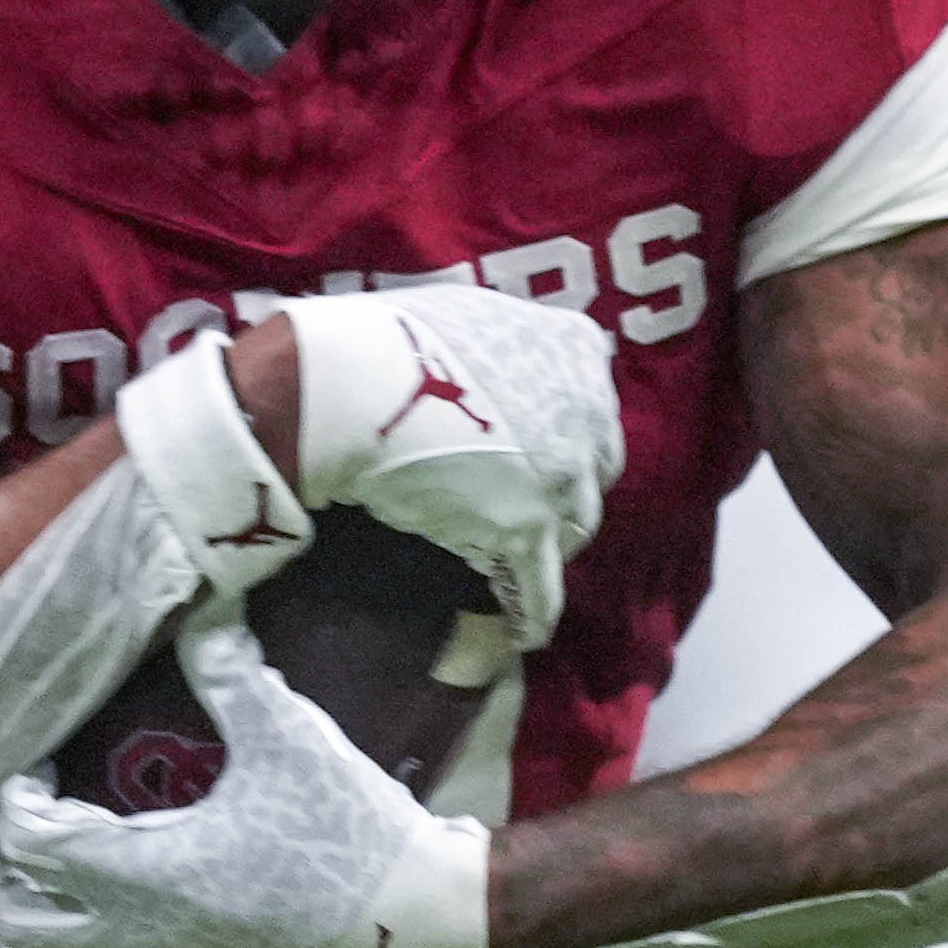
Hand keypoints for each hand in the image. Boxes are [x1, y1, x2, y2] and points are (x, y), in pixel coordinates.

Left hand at [0, 619, 499, 947]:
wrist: (420, 929)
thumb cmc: (350, 833)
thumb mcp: (287, 736)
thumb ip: (230, 672)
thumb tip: (204, 608)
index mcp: (139, 875)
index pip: (27, 842)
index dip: (18, 797)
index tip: (42, 766)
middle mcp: (136, 939)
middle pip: (17, 920)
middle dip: (9, 869)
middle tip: (42, 819)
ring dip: (42, 920)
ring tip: (67, 872)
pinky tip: (125, 912)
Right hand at [276, 281, 621, 642]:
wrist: (354, 384)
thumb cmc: (392, 341)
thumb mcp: (466, 316)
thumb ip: (505, 341)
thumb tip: (500, 357)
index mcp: (571, 349)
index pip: (590, 405)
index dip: (564, 435)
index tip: (537, 450)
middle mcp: (584, 411)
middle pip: (593, 470)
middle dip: (563, 489)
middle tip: (521, 504)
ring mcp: (561, 474)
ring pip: (573, 527)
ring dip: (546, 545)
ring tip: (513, 562)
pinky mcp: (527, 529)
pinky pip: (541, 588)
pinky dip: (532, 612)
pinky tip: (523, 631)